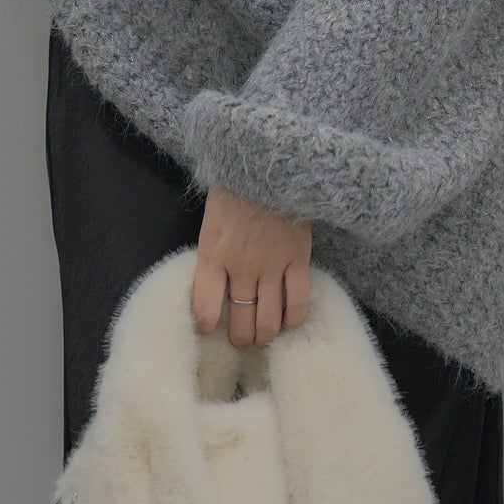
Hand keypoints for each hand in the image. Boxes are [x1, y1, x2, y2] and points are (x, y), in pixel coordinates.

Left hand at [191, 186, 311, 348]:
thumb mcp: (211, 225)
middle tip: (241, 338)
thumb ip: (213, 256)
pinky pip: (298, 302)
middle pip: (240, 321)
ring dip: (265, 334)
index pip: (205, 308)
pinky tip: (289, 322)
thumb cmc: (233, 191)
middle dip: (240, 337)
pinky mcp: (298, 260)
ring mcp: (272, 266)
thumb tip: (213, 286)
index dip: (205, 325)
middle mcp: (241, 268)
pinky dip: (294, 318)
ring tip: (263, 336)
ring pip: (269, 319)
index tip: (208, 328)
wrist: (266, 166)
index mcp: (213, 256)